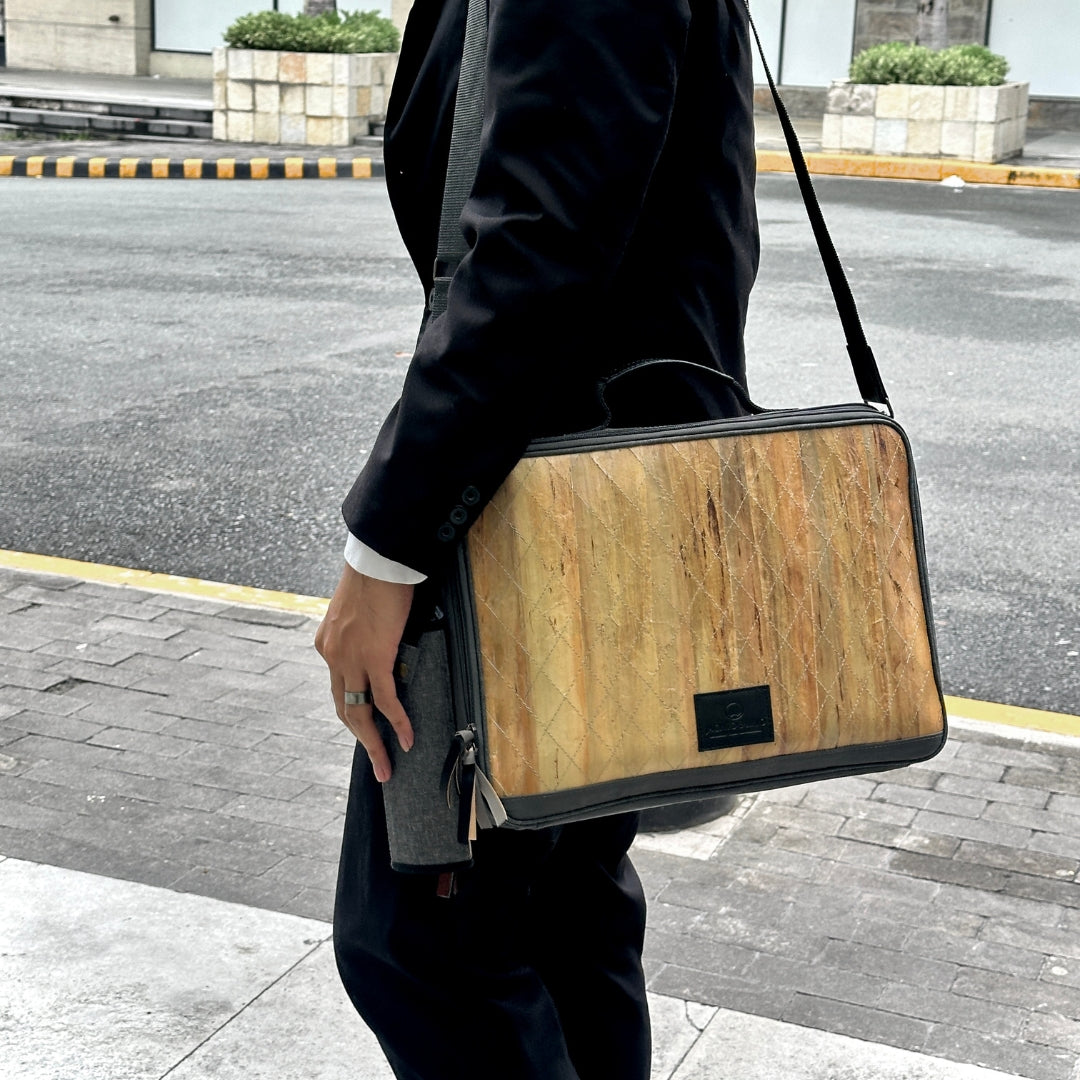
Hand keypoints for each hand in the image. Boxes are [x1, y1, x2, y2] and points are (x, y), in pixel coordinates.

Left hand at [314, 564, 414, 781]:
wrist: (377, 559)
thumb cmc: (373, 577)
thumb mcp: (358, 611)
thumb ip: (363, 633)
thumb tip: (381, 643)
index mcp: (326, 644)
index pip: (339, 689)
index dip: (354, 713)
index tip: (367, 731)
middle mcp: (332, 656)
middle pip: (345, 709)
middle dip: (361, 740)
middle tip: (377, 764)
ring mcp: (351, 659)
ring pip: (360, 713)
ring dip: (374, 744)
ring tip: (387, 766)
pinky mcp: (373, 657)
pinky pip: (384, 699)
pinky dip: (396, 722)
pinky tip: (406, 738)